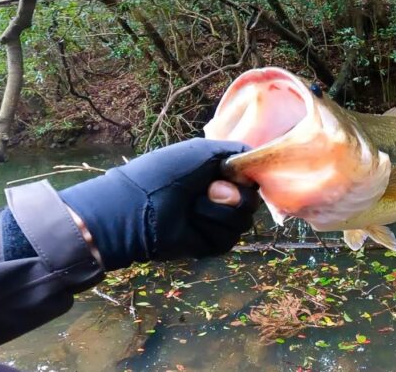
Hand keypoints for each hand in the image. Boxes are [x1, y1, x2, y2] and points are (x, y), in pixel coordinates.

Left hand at [60, 138, 258, 269]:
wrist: (136, 211)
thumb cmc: (164, 175)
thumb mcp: (202, 152)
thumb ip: (235, 152)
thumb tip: (259, 161)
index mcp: (218, 173)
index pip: (251, 176)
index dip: (249, 176)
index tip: (235, 173)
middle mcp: (220, 196)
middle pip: (252, 200)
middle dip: (235, 195)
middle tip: (210, 190)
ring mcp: (216, 221)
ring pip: (243, 221)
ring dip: (219, 212)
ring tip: (193, 208)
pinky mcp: (211, 243)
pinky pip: (229, 239)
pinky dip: (210, 229)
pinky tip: (191, 224)